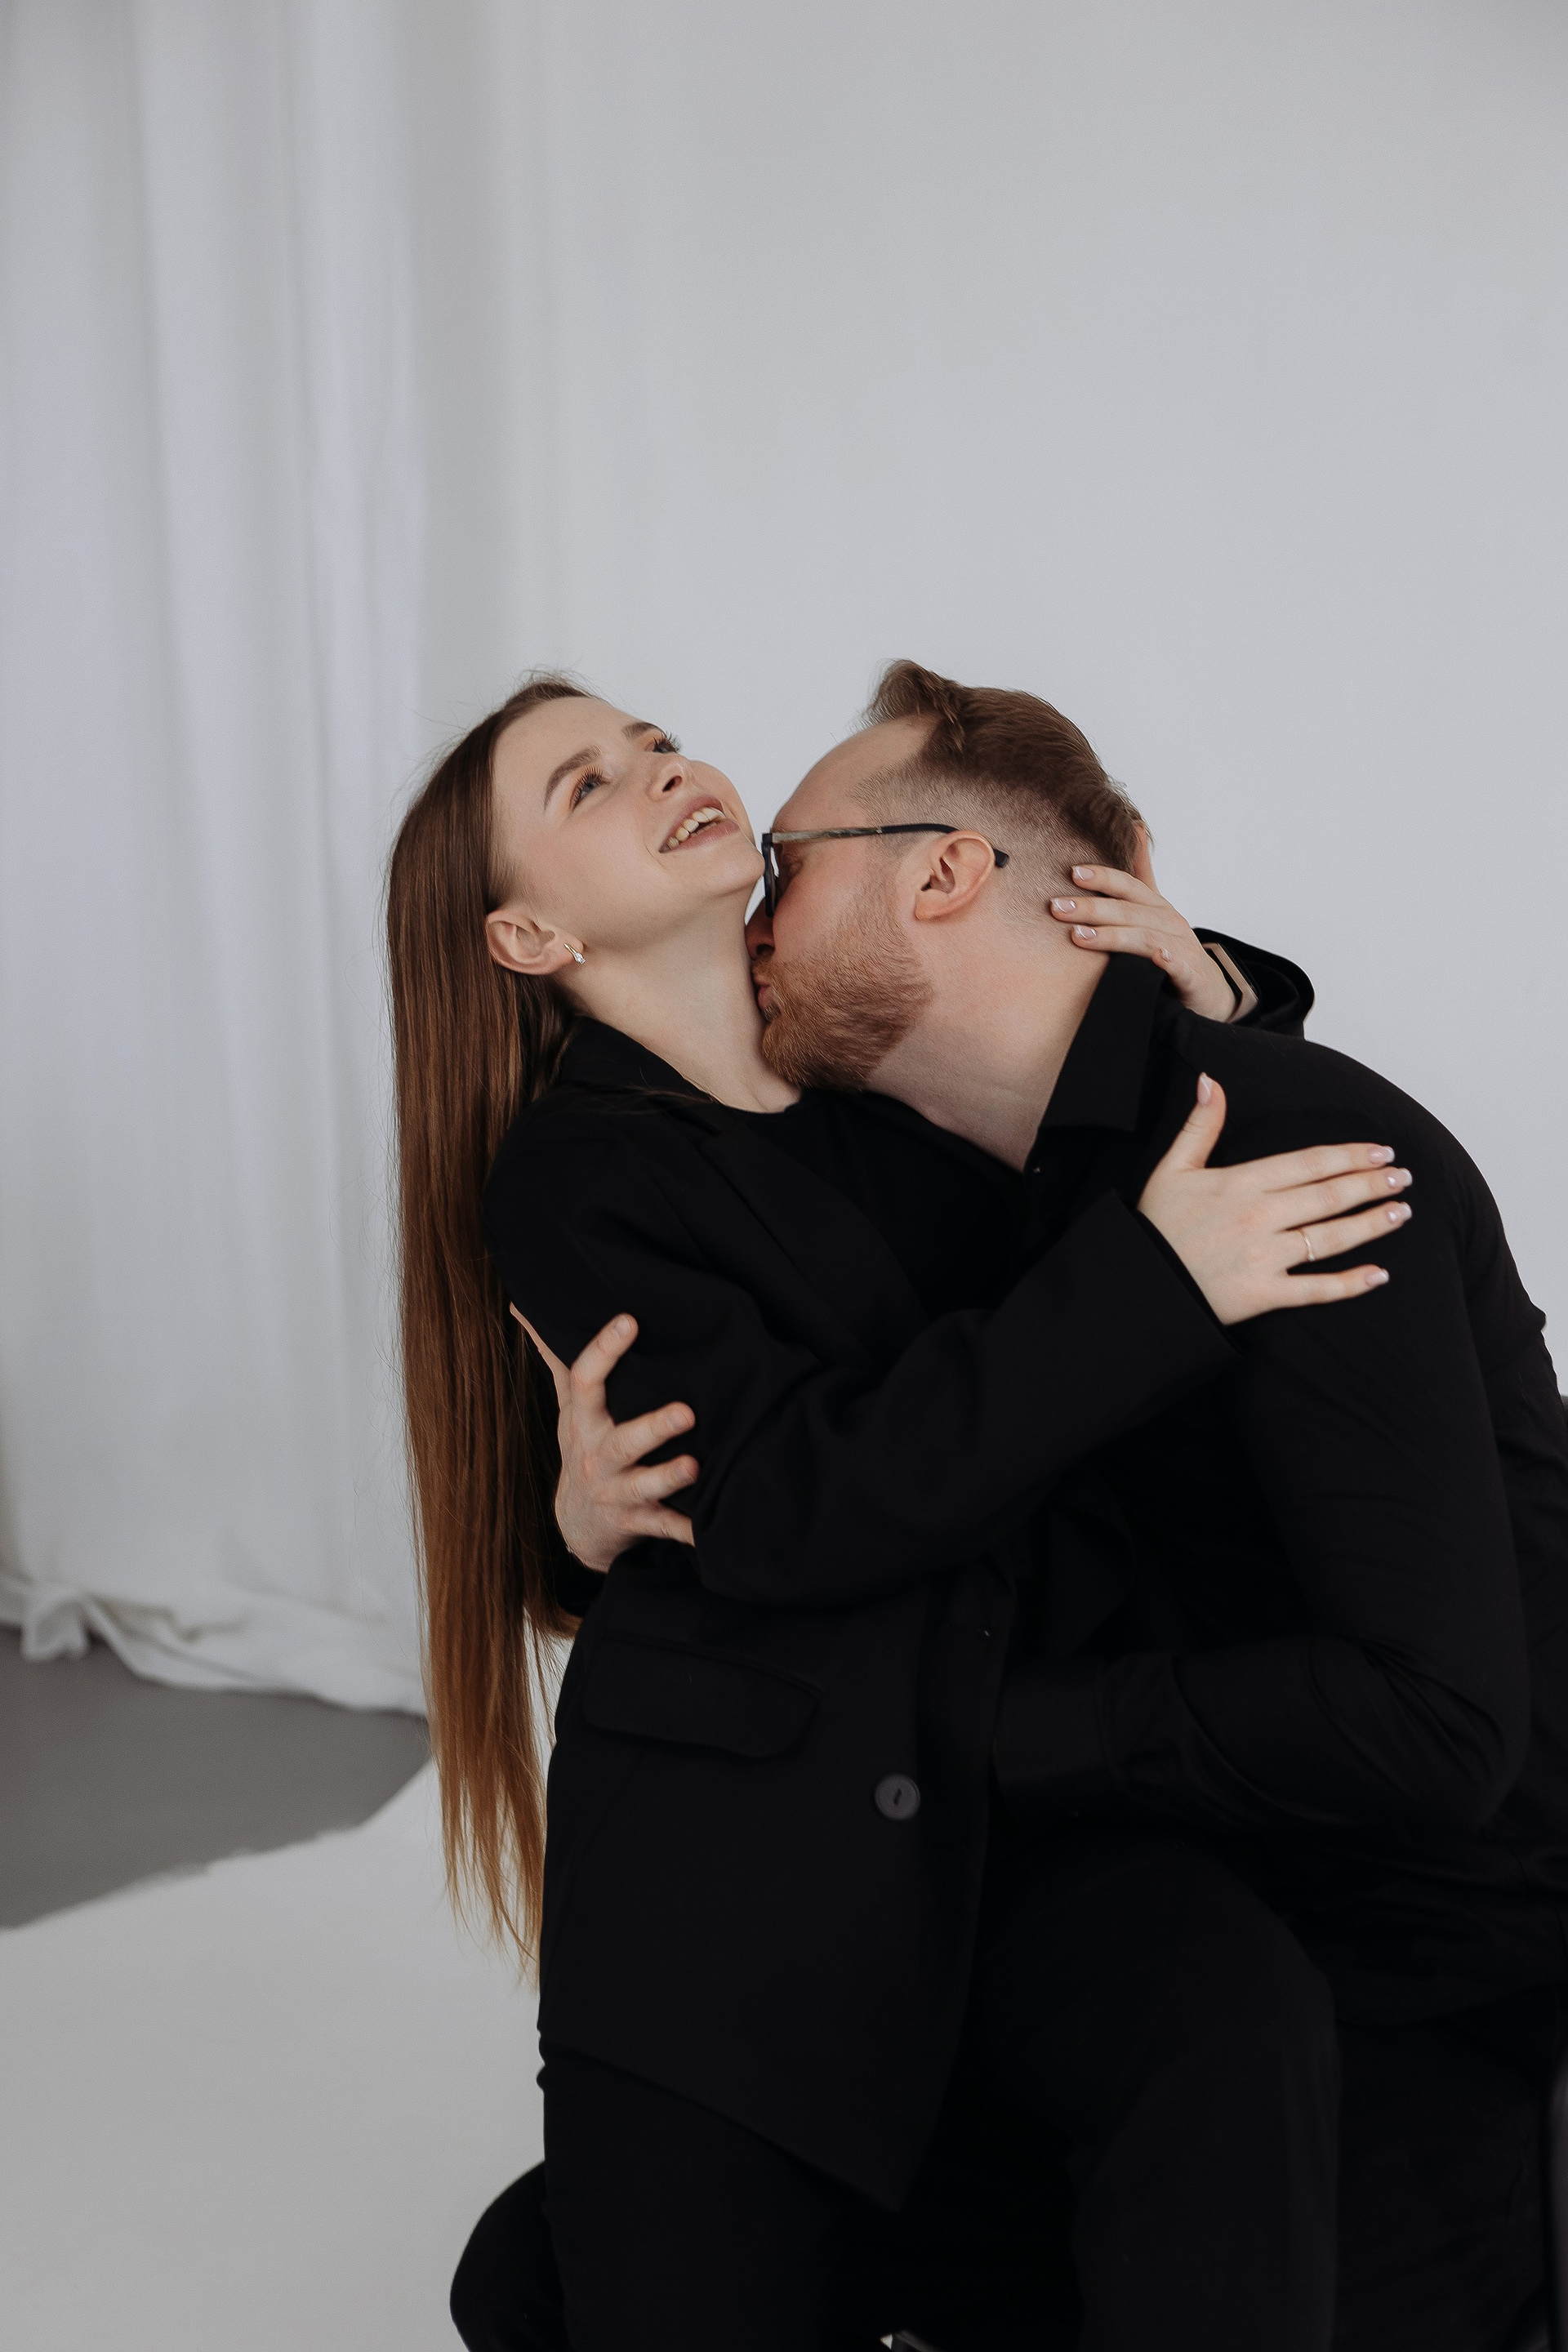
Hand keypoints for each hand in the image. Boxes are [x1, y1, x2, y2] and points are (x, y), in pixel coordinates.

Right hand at [512, 1308, 697, 1568]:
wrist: (578, 1524)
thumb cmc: (582, 1447)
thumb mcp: (566, 1405)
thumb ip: (555, 1355)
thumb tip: (523, 1304)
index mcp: (583, 1423)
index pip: (585, 1383)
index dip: (604, 1351)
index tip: (629, 1320)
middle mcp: (596, 1457)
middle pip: (622, 1441)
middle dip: (653, 1428)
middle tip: (686, 1412)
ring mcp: (615, 1492)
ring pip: (641, 1487)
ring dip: (668, 1478)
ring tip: (693, 1466)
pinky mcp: (635, 1522)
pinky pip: (660, 1527)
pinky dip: (683, 1530)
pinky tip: (706, 1530)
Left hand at [1049, 829, 1235, 1021]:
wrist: (1205, 988)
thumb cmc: (1171, 944)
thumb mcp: (1153, 907)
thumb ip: (1141, 871)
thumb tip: (1135, 825)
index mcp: (1157, 906)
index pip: (1128, 886)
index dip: (1103, 878)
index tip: (1072, 873)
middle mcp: (1171, 922)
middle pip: (1128, 911)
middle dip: (1091, 908)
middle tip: (1056, 908)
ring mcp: (1183, 948)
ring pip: (1146, 938)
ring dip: (1112, 936)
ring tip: (1079, 937)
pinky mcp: (1192, 977)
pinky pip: (1180, 967)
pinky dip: (1168, 961)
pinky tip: (1155, 957)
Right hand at [1137, 1078, 1412, 1324]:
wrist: (1139, 1284)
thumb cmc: (1155, 1225)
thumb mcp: (1172, 1168)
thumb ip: (1200, 1126)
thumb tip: (1213, 1082)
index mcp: (1241, 1184)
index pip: (1308, 1164)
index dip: (1348, 1156)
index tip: (1380, 1151)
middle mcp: (1259, 1218)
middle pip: (1328, 1197)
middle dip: (1370, 1185)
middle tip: (1402, 1178)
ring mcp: (1264, 1257)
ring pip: (1330, 1238)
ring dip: (1371, 1224)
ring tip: (1400, 1212)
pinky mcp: (1263, 1294)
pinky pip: (1316, 1289)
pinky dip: (1351, 1284)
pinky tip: (1379, 1275)